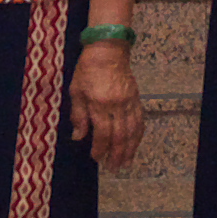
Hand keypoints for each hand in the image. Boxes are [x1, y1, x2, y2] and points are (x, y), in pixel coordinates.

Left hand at [68, 40, 143, 170]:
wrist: (108, 50)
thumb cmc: (87, 70)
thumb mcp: (76, 91)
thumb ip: (78, 115)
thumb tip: (79, 137)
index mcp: (99, 103)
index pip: (103, 132)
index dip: (100, 148)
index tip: (96, 158)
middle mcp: (117, 105)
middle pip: (120, 135)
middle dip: (116, 154)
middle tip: (113, 168)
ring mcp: (129, 102)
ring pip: (132, 131)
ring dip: (130, 149)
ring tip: (126, 162)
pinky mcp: (136, 98)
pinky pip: (140, 120)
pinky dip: (138, 135)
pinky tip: (135, 144)